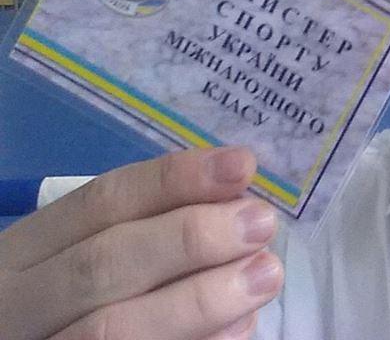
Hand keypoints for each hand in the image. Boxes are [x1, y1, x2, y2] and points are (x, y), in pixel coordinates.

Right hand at [0, 146, 282, 339]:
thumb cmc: (72, 300)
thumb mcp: (81, 254)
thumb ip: (147, 226)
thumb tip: (235, 201)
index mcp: (26, 250)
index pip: (102, 201)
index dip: (176, 179)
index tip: (243, 165)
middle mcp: (21, 303)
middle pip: (104, 262)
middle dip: (191, 238)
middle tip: (261, 223)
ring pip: (114, 330)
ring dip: (201, 299)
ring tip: (266, 274)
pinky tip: (240, 328)